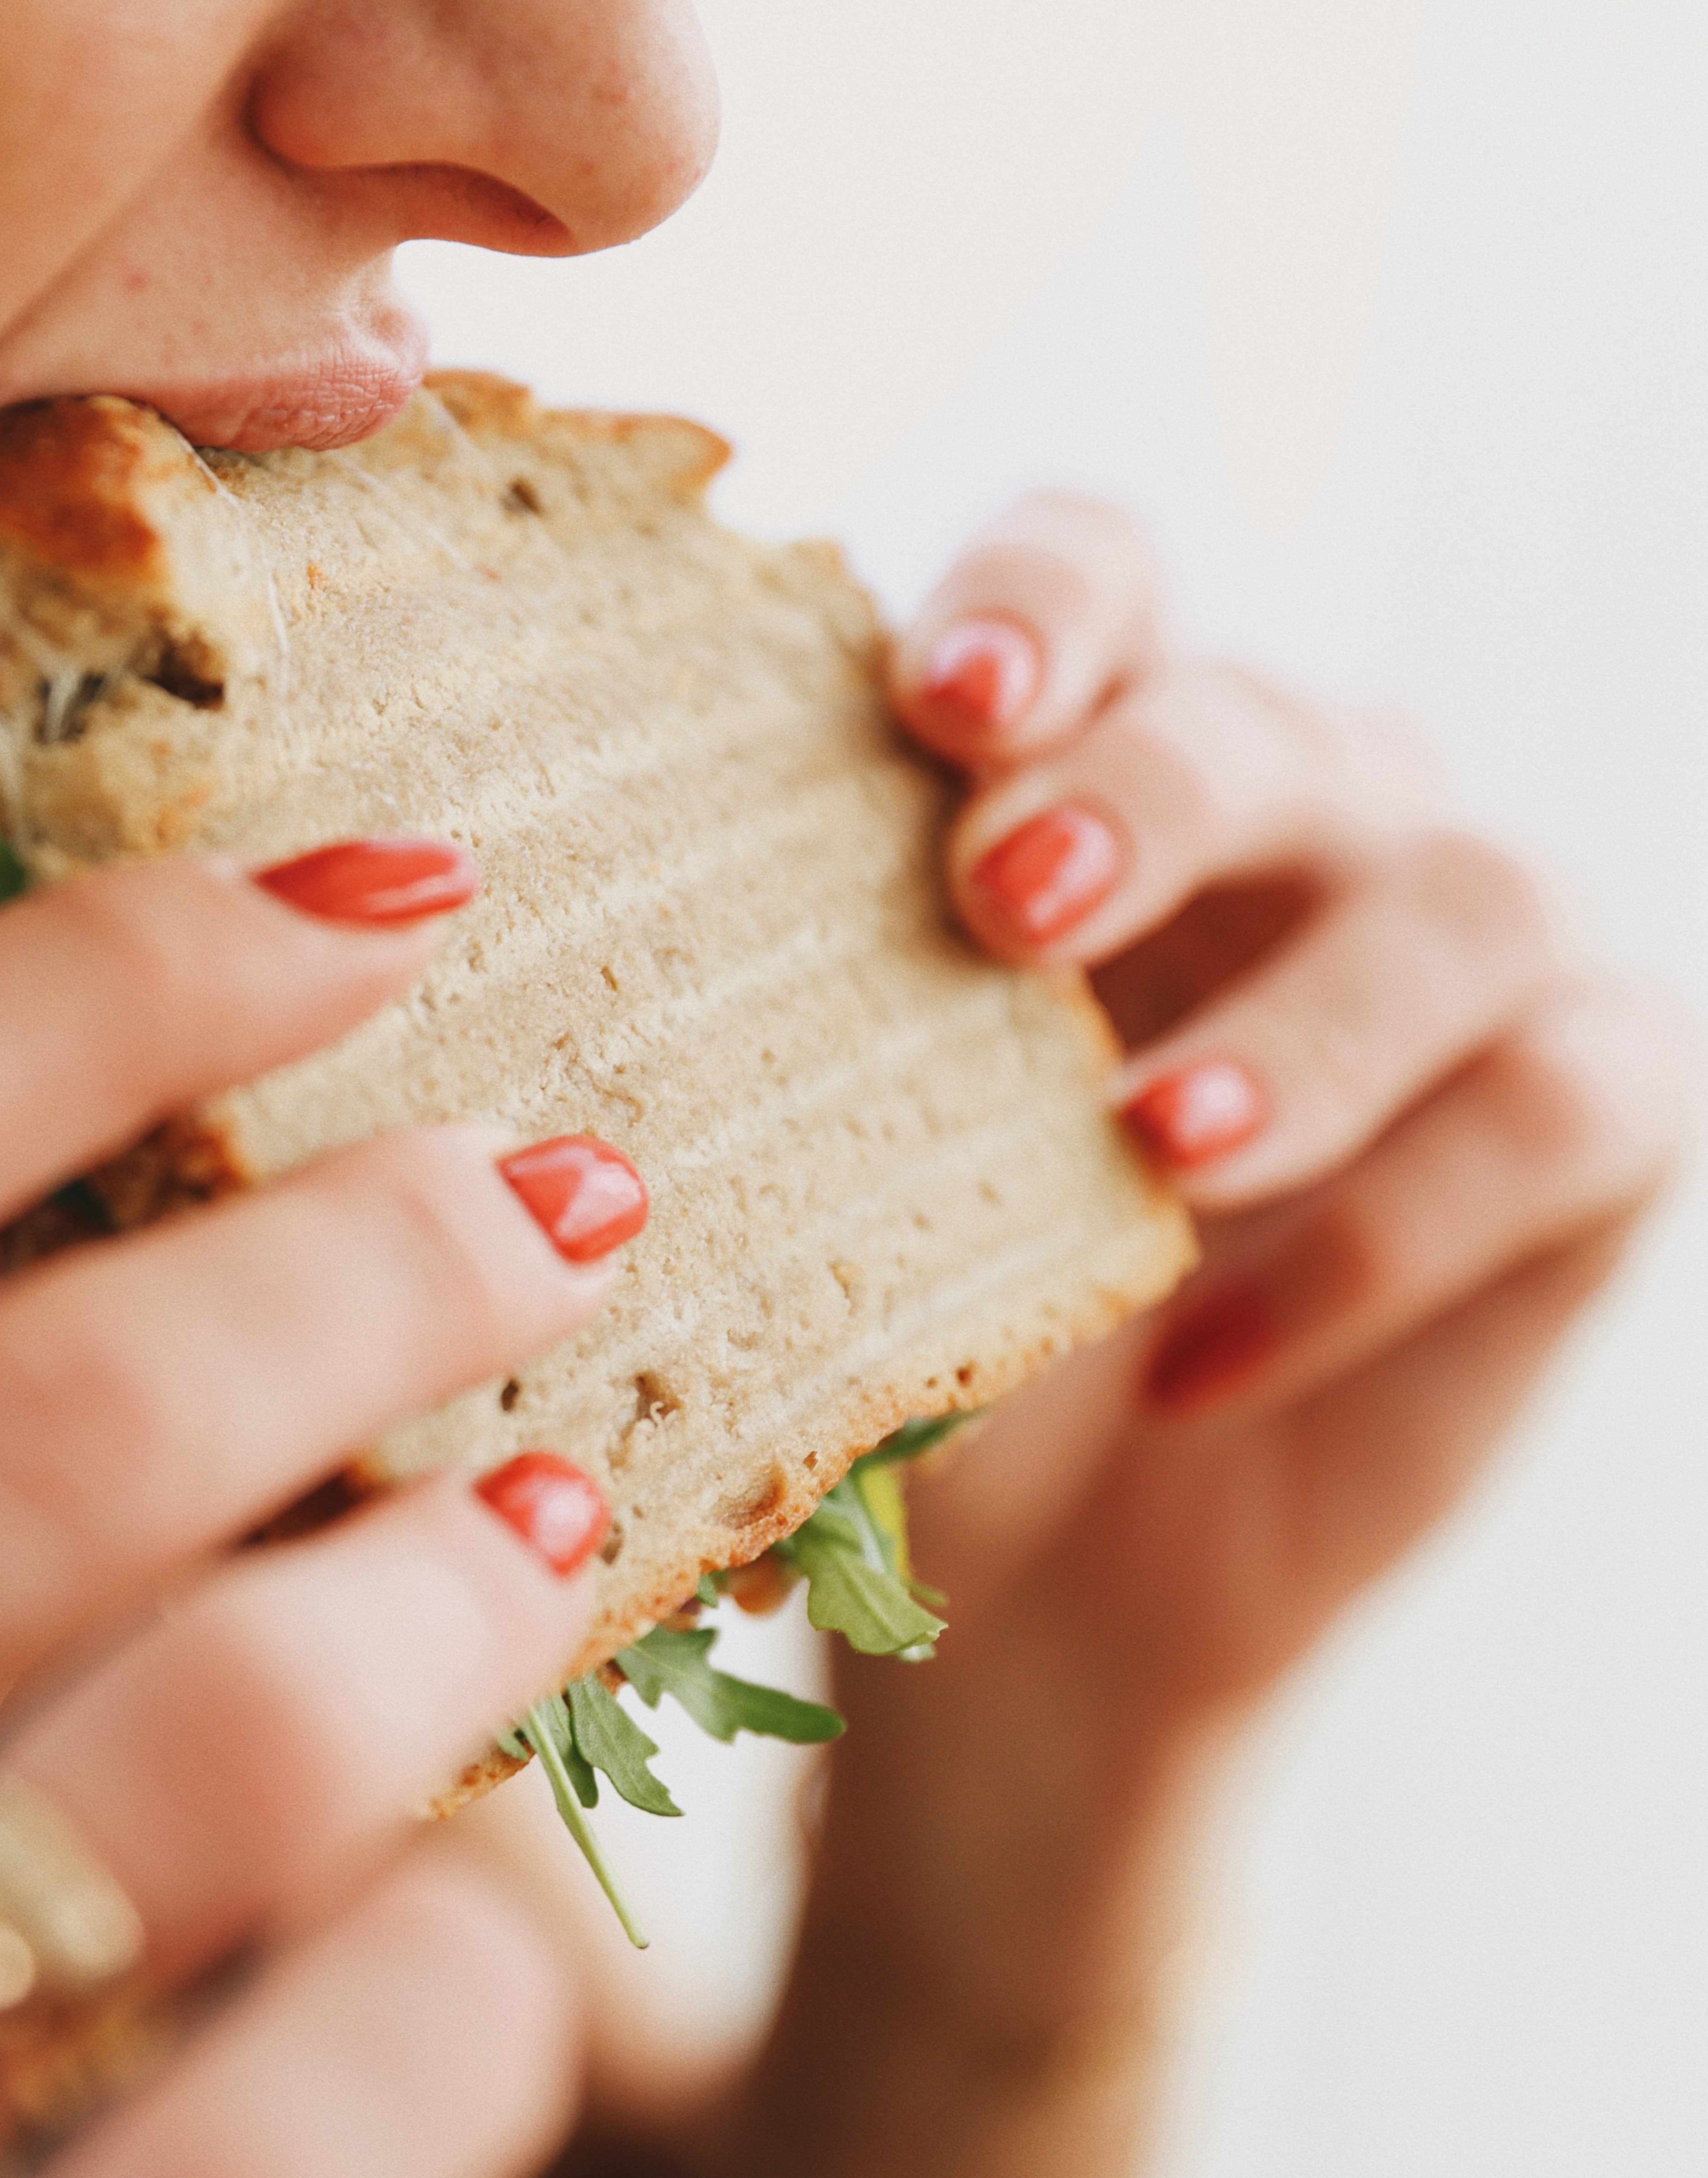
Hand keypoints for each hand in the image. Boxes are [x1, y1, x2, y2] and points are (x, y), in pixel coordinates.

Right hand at [0, 845, 636, 2177]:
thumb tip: (245, 1043)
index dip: (117, 981)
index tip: (389, 900)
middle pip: (67, 1426)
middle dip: (366, 1271)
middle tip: (570, 1197)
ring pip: (240, 1742)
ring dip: (452, 1595)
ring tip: (555, 1508)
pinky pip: (335, 2104)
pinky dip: (461, 1982)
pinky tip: (484, 1926)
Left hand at [702, 500, 1688, 2177]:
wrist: (1047, 1591)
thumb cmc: (917, 1338)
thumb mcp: (841, 1175)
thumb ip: (801, 1029)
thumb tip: (588, 937)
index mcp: (1100, 773)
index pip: (1103, 581)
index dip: (1040, 608)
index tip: (938, 703)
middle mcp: (1306, 824)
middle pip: (1272, 723)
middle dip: (1153, 794)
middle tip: (1013, 912)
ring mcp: (1467, 960)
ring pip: (1469, 896)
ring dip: (1311, 1021)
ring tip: (1157, 1147)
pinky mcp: (1594, 1115)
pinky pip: (1570, 1110)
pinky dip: (1399, 1229)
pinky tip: (1208, 1364)